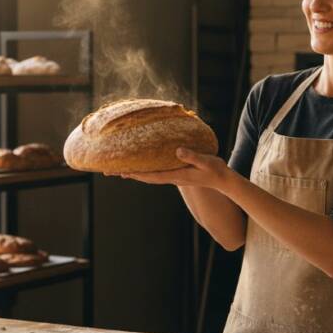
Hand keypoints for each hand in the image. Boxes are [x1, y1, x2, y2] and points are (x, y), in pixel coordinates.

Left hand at [106, 147, 233, 190]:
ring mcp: (174, 176)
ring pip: (149, 175)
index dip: (134, 173)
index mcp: (176, 175)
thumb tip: (178, 151)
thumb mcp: (206, 161)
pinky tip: (143, 165)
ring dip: (134, 173)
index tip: (119, 171)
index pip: (150, 175)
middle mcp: (172, 177)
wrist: (224, 181)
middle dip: (128, 173)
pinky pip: (157, 172)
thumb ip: (192, 156)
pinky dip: (146, 170)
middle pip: (145, 177)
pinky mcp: (177, 173)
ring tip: (120, 169)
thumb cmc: (216, 171)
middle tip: (109, 171)